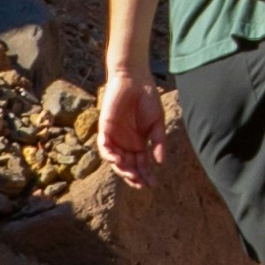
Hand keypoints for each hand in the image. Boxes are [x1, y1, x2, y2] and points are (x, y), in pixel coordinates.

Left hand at [94, 70, 172, 189]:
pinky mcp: (105, 128)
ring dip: (121, 168)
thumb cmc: (148, 98)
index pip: (141, 164)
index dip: (145, 175)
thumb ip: (158, 142)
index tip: (152, 185)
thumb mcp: (157, 123)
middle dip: (133, 176)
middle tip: (140, 183)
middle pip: (128, 165)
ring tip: (131, 174)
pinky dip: (109, 154)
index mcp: (139, 142)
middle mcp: (126, 142)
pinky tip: (117, 160)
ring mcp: (115, 136)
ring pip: (115, 159)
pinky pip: (104, 146)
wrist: (135, 80)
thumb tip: (161, 163)